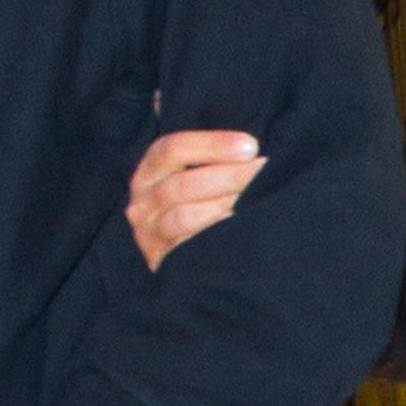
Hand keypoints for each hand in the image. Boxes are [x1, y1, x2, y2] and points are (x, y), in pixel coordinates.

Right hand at [126, 129, 263, 273]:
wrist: (185, 259)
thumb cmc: (199, 205)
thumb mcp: (196, 176)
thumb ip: (215, 162)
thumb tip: (251, 148)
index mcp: (150, 171)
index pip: (173, 149)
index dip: (213, 145)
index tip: (250, 147)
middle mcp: (142, 201)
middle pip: (183, 184)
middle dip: (228, 176)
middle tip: (263, 171)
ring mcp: (148, 233)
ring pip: (185, 216)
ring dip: (225, 204)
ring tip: (256, 197)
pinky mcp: (159, 260)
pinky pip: (188, 247)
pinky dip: (216, 234)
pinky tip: (241, 226)